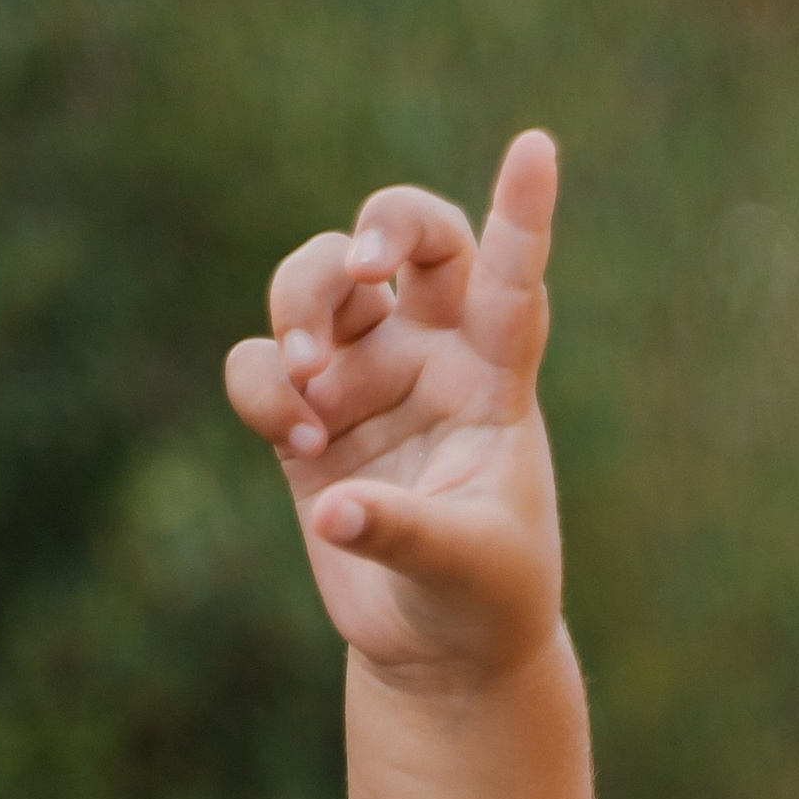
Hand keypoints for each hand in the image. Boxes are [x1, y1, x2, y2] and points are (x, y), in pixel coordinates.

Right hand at [225, 132, 563, 688]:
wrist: (441, 649)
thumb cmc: (486, 598)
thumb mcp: (470, 568)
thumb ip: (407, 532)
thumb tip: (333, 510)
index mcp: (495, 375)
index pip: (512, 277)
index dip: (522, 212)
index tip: (537, 149)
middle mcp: (430, 355)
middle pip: (406, 235)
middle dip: (380, 227)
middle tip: (365, 266)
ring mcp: (364, 377)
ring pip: (318, 281)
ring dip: (301, 308)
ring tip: (307, 383)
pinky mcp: (306, 417)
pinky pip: (261, 364)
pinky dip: (263, 388)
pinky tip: (296, 442)